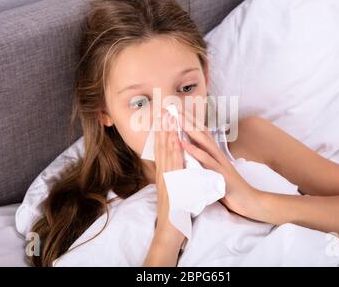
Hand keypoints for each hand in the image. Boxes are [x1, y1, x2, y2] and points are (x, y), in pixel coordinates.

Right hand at [153, 108, 185, 245]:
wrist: (169, 231)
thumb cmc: (174, 213)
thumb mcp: (172, 191)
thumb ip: (172, 178)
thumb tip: (175, 167)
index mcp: (164, 174)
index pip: (162, 149)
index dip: (163, 132)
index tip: (165, 116)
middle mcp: (163, 173)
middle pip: (162, 146)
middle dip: (163, 127)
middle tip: (164, 109)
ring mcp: (166, 179)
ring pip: (166, 152)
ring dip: (168, 133)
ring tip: (169, 117)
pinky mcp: (171, 185)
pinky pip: (173, 166)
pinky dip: (174, 152)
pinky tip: (176, 141)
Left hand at [177, 109, 256, 217]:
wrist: (249, 201)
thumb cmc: (232, 189)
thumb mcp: (218, 172)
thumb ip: (209, 164)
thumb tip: (197, 157)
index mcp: (215, 155)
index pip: (203, 135)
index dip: (191, 123)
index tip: (178, 113)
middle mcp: (217, 155)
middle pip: (202, 133)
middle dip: (188, 121)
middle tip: (174, 109)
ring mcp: (219, 162)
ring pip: (204, 142)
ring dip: (190, 130)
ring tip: (177, 119)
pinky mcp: (220, 172)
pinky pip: (206, 159)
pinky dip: (195, 150)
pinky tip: (184, 144)